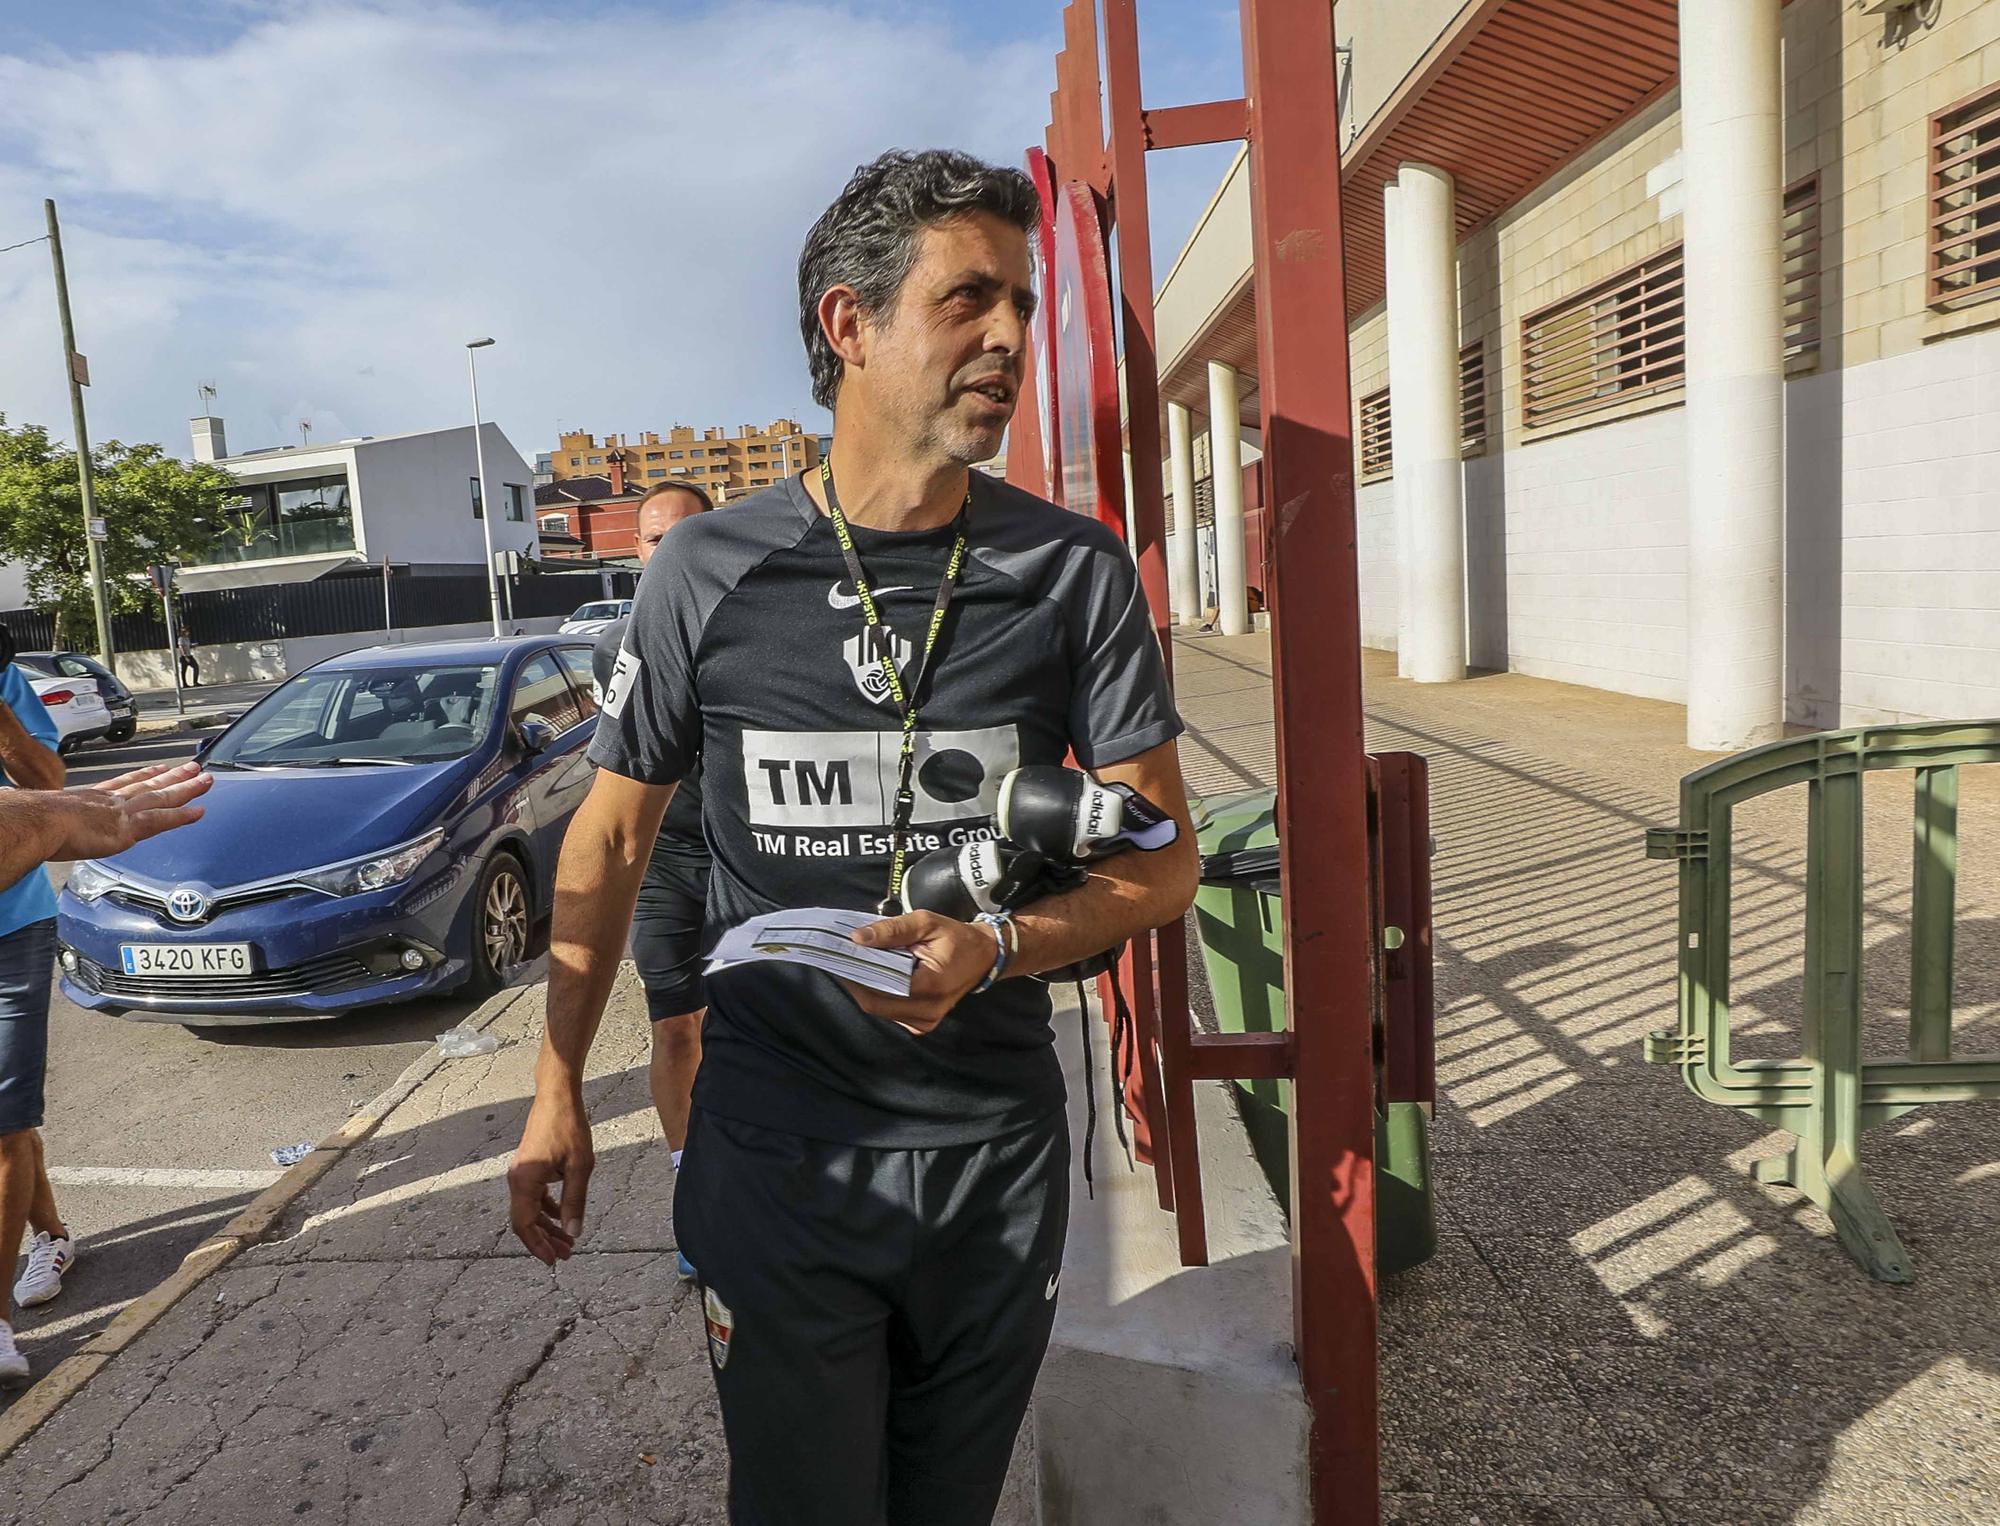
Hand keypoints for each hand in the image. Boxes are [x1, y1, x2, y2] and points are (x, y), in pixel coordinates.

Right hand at [52, 762, 211, 858]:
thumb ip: (52, 818)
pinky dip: (182, 815)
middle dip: (171, 776)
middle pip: (148, 785)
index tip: (156, 768)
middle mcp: (110, 800)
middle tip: (192, 768)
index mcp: (90, 797)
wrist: (39, 822)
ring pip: (162, 797)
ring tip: (205, 780)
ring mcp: (122, 812)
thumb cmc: (35, 821)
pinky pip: (163, 819)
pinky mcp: (129, 828)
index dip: (142, 775)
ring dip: (186, 789)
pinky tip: (199, 811)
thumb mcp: (46, 814)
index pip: (122, 783)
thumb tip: (42, 824)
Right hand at [508, 1086, 593, 1264]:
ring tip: (568, 1241)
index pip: (525, 1224)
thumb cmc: (569, 1128)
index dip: (538, 1246)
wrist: (557, 1097)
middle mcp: (517, 1180)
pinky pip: (534, 1196)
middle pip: (525, 1221)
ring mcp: (521, 1173)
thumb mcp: (579, 1167)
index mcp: (524, 1182)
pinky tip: (564, 1216)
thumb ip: (575, 1201)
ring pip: (530, 1210)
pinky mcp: (528, 1167)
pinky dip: (547, 1209)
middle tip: (567, 1255)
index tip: (554, 1260)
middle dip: (545, 1240)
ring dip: (547, 1226)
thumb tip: (574, 1232)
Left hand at [843, 910, 999, 1035]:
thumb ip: (892, 930)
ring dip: (866, 989)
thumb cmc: (955, 937)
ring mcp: (926, 1022)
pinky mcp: (923, 1025)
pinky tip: (877, 977)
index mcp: (931, 986)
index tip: (839, 957)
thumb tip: (857, 938)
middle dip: (856, 982)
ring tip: (859, 965)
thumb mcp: (926, 923)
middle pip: (875, 1004)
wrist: (984, 956)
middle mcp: (928, 1011)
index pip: (879, 990)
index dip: (855, 976)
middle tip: (843, 960)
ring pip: (881, 1011)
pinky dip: (880, 996)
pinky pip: (891, 1013)